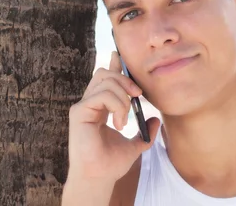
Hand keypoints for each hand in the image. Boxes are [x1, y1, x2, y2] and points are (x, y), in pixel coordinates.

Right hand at [67, 51, 160, 182]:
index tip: (122, 58)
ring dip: (122, 96)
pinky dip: (116, 105)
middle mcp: (89, 104)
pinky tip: (119, 123)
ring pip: (104, 80)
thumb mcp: (135, 144)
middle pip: (104, 73)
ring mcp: (82, 107)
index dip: (115, 66)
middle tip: (138, 95)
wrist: (100, 178)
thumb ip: (145, 132)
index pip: (106, 79)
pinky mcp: (79, 112)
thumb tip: (157, 120)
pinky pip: (101, 95)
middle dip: (125, 78)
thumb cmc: (111, 164)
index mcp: (99, 107)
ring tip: (125, 119)